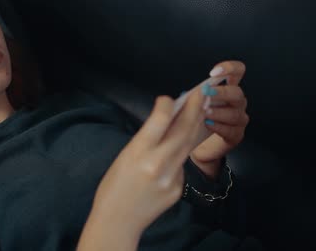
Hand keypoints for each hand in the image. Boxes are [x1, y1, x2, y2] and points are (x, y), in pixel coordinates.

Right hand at [85, 85, 211, 240]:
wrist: (118, 221)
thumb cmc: (114, 187)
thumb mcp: (124, 156)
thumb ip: (145, 139)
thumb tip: (165, 119)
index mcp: (139, 153)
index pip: (160, 120)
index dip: (167, 104)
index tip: (167, 98)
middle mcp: (158, 164)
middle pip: (183, 130)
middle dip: (194, 108)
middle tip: (201, 94)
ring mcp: (172, 178)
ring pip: (188, 145)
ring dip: (195, 126)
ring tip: (199, 111)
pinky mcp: (178, 189)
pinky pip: (182, 165)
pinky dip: (180, 154)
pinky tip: (175, 151)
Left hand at [190, 61, 248, 175]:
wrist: (200, 146)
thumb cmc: (197, 121)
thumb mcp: (195, 104)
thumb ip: (197, 96)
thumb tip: (191, 93)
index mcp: (228, 89)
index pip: (238, 71)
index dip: (229, 68)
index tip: (213, 73)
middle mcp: (237, 103)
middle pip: (237, 93)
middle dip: (221, 93)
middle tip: (207, 94)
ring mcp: (239, 119)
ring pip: (234, 113)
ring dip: (218, 111)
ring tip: (205, 112)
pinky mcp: (236, 135)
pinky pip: (231, 129)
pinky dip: (218, 126)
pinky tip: (208, 124)